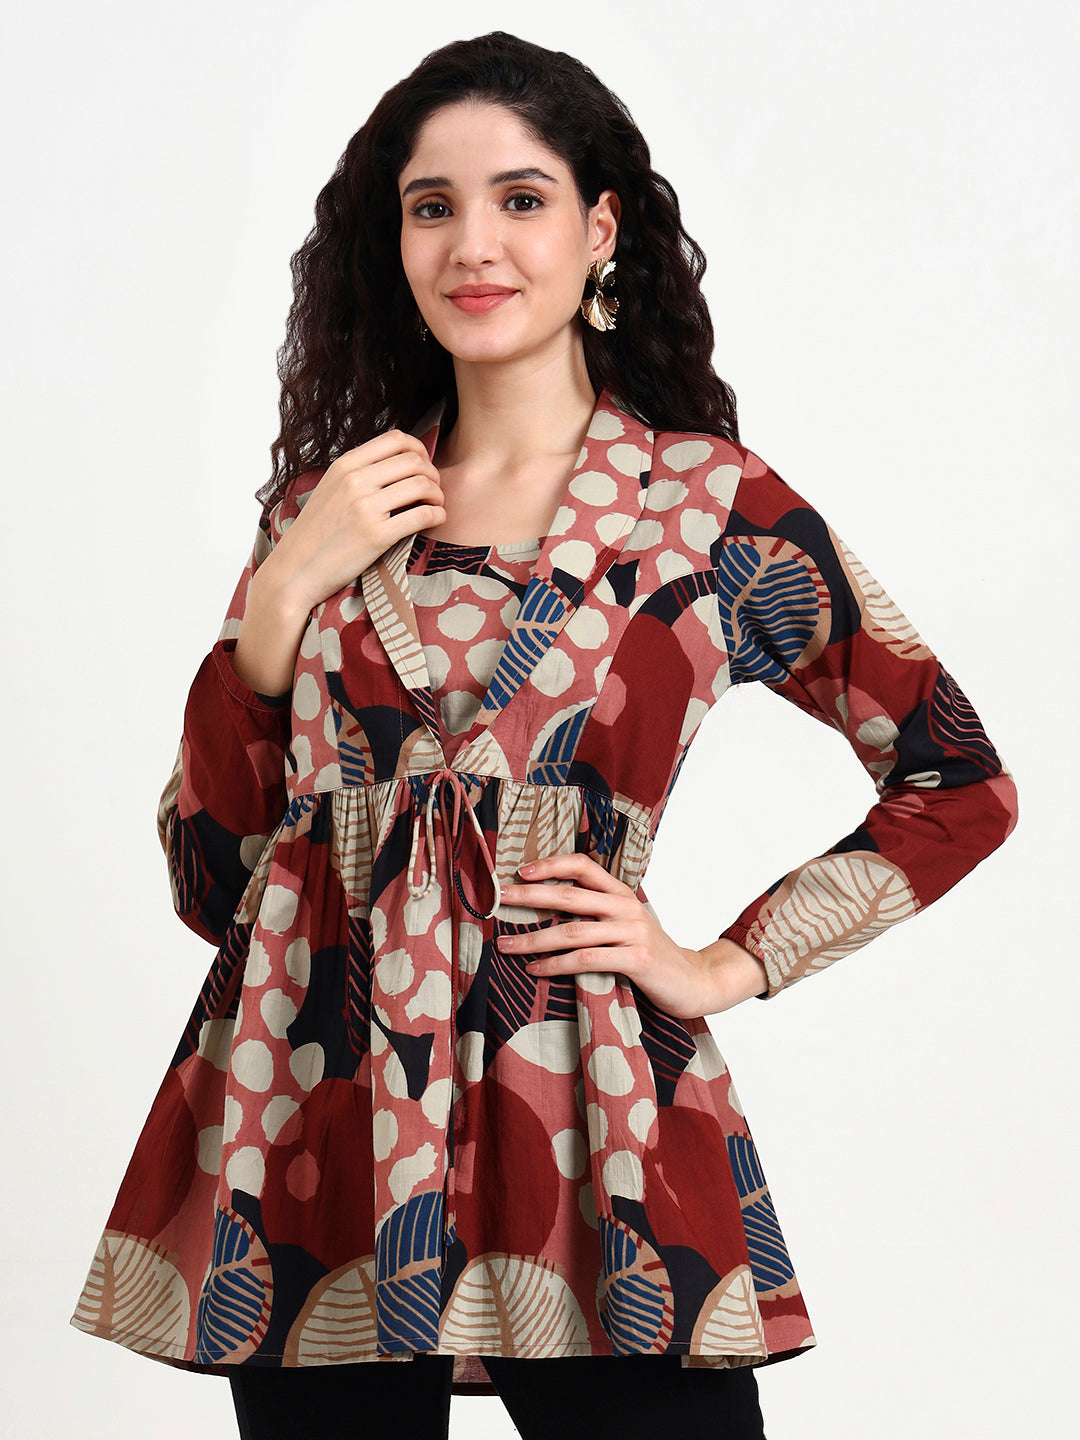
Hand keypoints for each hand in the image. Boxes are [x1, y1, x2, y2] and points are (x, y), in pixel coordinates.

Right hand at [232, 429, 445, 694]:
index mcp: (344, 465)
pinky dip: (438, 515)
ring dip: (438, 494)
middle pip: (414, 461)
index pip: (395, 439)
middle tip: (434, 489)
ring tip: (436, 505)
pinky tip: (436, 520)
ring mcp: (366, 508)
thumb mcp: (329, 489)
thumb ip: (357, 473)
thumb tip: (394, 463)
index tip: (423, 465)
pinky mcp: (377, 536)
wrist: (295, 570)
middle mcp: (355, 481)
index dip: (419, 449)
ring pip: (422, 485)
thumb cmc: (315, 533)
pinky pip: (422, 516)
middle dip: (433, 473)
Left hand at [496, 853, 768, 1018]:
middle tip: (498, 900)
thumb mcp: (626, 925)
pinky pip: (586, 960)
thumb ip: (598, 913)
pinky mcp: (637, 959)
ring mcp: (632, 932)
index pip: (583, 866)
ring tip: (506, 946)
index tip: (520, 871)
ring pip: (572, 930)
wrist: (694, 981)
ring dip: (533, 939)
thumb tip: (549, 908)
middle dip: (529, 896)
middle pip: (569, 895)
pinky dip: (556, 965)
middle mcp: (626, 907)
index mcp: (622, 893)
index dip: (551, 864)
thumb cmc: (650, 953)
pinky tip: (535, 969)